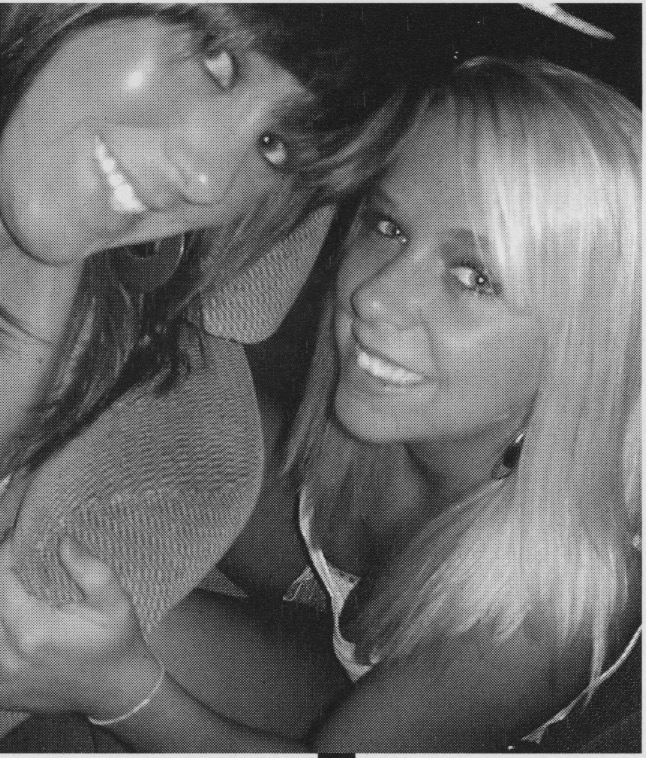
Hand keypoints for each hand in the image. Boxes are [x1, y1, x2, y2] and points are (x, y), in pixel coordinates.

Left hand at [0, 537, 155, 715]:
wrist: (116, 691)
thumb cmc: (118, 642)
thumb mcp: (115, 601)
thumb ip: (88, 568)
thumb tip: (61, 539)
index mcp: (35, 632)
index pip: (1, 581)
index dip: (6, 555)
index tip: (17, 537)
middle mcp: (8, 657)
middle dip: (2, 577)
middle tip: (17, 560)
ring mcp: (0, 679)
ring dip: (0, 602)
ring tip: (17, 587)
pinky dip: (1, 630)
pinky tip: (16, 620)